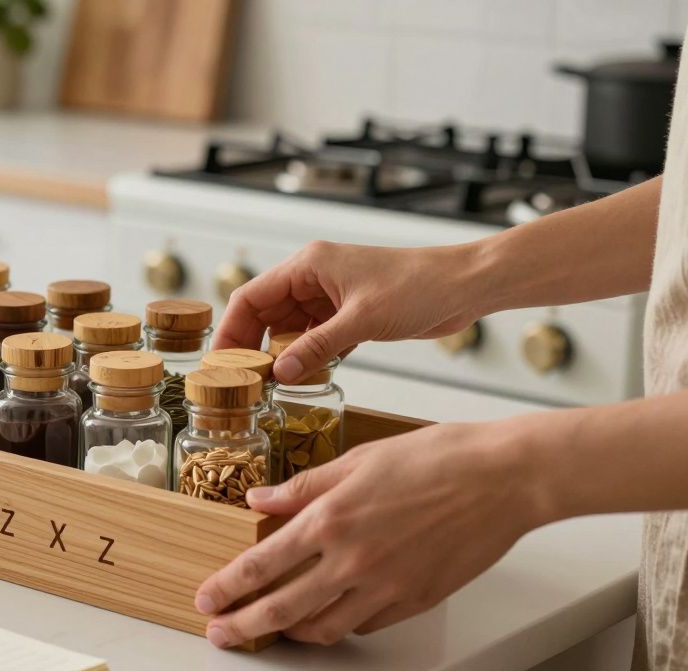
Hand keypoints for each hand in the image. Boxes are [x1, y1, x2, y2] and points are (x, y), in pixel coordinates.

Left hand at [194, 420, 546, 646]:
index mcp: (331, 519)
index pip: (261, 564)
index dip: (227, 587)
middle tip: (221, 634)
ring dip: (289, 634)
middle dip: (243, 626)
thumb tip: (259, 500)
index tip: (206, 599)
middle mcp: (353, 560)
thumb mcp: (358, 459)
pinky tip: (327, 616)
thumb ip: (304, 486)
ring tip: (270, 630)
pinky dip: (338, 625)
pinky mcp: (414, 601)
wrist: (504, 478)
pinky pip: (363, 625)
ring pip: (322, 628)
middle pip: (281, 609)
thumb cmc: (437, 458)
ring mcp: (385, 587)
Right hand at [216, 240, 487, 383]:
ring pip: (288, 330)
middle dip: (252, 348)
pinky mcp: (349, 315)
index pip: (250, 298)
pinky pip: (314, 339)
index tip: (221, 363)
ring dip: (280, 356)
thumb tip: (278, 373)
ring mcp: (331, 298)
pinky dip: (307, 358)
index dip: (230, 331)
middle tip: (241, 382)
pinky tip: (303, 379)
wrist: (466, 286)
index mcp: (308, 266)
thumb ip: (316, 348)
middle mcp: (313, 279)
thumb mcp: (361, 321)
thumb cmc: (420, 285)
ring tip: (268, 387)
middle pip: (264, 315)